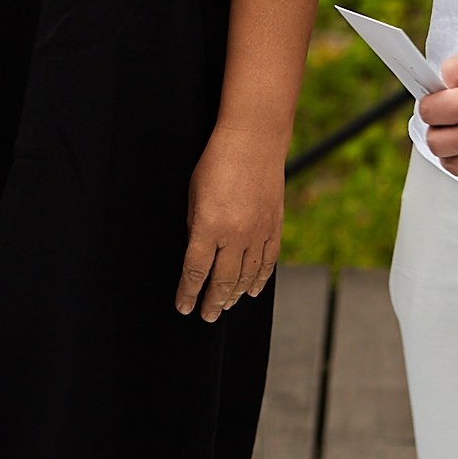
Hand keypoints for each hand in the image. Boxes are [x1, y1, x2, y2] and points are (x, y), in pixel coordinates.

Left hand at [177, 127, 284, 321]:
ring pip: (245, 276)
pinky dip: (259, 280)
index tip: (183, 306)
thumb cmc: (216, 163)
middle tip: (206, 316)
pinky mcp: (274, 228)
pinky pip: (267, 263)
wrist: (253, 142)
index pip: (195, 270)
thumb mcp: (193, 195)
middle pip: (222, 281)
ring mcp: (257, 233)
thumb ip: (195, 227)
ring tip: (224, 307)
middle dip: (212, 303)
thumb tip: (196, 254)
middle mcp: (234, 235)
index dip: (188, 292)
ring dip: (233, 295)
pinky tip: (250, 291)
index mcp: (208, 227)